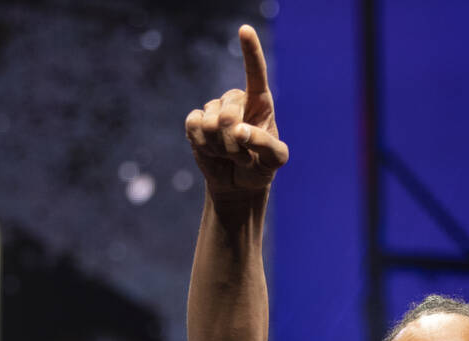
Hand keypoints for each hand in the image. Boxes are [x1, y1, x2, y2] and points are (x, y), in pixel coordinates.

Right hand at [185, 25, 288, 196]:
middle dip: (234, 142)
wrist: (239, 182)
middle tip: (242, 156)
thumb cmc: (261, 166)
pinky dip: (203, 145)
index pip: (255, 72)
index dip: (250, 51)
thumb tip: (239, 130)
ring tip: (230, 155)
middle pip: (228, 113)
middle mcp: (236, 100)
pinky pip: (193, 126)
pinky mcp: (196, 121)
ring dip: (220, 147)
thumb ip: (265, 144)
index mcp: (260, 102)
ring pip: (210, 123)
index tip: (245, 30)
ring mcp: (214, 109)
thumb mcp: (275, 160)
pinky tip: (212, 152)